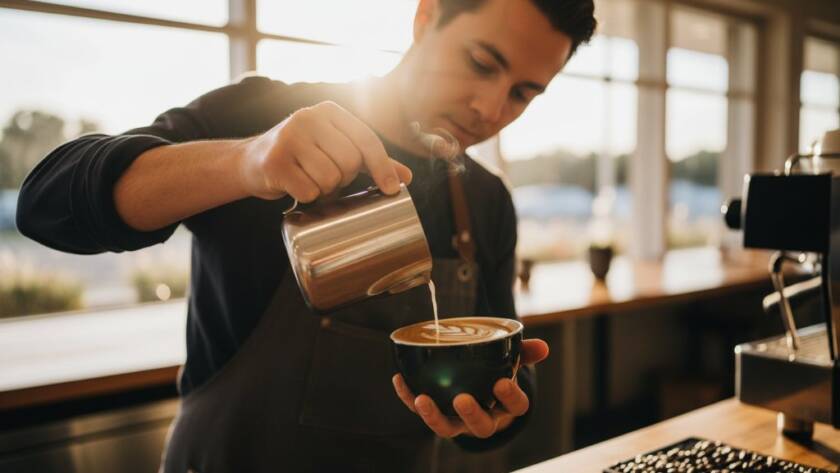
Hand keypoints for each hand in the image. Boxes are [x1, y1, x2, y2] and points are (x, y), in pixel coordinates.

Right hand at [238, 101, 412, 200]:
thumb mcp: (335, 150)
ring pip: (330, 178)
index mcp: (328, 111)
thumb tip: (407, 177)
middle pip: (349, 161)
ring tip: (310, 181)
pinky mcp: (274, 161)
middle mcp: (308, 117)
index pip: (366, 139)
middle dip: (343, 178)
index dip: (382, 166)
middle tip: (327, 177)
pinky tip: (295, 187)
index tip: (393, 189)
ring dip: (324, 189)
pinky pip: (309, 191)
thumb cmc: (300, 157)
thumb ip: (369, 161)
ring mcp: (289, 137)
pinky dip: (307, 197)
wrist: (249, 161)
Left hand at [391, 338, 548, 438]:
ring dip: (433, 416)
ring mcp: (458, 422)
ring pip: (447, 428)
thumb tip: (543, 347)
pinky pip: (421, 411)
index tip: (502, 383)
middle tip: (462, 399)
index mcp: (506, 407)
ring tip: (422, 399)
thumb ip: (524, 353)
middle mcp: (484, 419)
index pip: (515, 407)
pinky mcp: (437, 416)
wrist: (480, 393)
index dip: (509, 397)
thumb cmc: (496, 376)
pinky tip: (400, 380)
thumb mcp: (511, 364)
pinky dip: (408, 398)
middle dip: (471, 414)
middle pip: (480, 425)